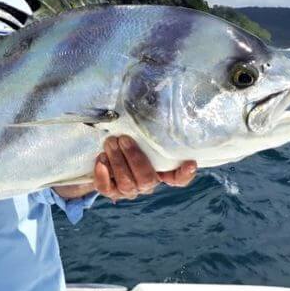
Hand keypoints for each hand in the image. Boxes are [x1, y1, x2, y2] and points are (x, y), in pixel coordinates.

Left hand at [53, 135, 196, 201]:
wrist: (101, 150)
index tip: (189, 162)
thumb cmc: (125, 137)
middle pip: (148, 180)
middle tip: (123, 139)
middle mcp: (147, 183)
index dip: (184, 174)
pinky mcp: (111, 191)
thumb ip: (147, 123)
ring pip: (127, 184)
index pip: (178, 178)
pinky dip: (103, 175)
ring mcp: (129, 189)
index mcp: (159, 170)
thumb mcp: (137, 130)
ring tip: (110, 143)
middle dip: (134, 158)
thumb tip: (153, 99)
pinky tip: (101, 159)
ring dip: (117, 161)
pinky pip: (108, 189)